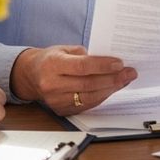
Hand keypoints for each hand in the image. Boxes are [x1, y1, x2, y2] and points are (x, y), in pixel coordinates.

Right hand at [11, 45, 136, 114]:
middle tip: (130, 73)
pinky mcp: (61, 110)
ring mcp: (55, 100)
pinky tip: (112, 89)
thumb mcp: (64, 49)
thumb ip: (85, 55)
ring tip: (124, 80)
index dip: (103, 66)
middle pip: (88, 84)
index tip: (120, 63)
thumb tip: (110, 62)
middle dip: (113, 79)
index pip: (82, 67)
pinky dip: (101, 97)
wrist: (30, 76)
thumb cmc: (51, 59)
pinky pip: (86, 106)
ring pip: (89, 97)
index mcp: (52, 65)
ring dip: (110, 89)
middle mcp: (52, 84)